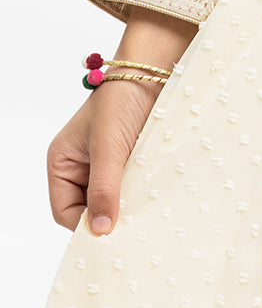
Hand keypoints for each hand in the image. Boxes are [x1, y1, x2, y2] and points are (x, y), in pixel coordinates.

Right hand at [47, 78, 162, 234]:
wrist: (154, 72)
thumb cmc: (121, 100)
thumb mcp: (108, 148)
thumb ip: (103, 190)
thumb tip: (99, 231)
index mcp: (62, 163)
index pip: (65, 210)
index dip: (84, 224)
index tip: (109, 235)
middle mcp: (81, 166)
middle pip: (89, 208)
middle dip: (108, 215)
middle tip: (131, 227)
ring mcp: (106, 164)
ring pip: (113, 199)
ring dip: (127, 203)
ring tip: (144, 209)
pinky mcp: (130, 160)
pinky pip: (131, 186)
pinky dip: (140, 192)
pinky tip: (152, 195)